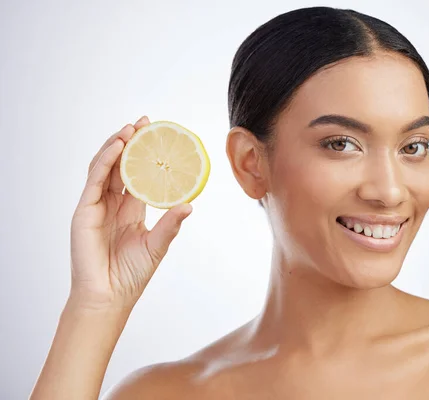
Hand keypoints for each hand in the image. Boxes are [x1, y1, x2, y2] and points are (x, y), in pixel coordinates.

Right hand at [69, 116, 192, 310]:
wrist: (110, 296)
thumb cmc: (132, 274)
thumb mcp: (157, 244)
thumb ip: (170, 224)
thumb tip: (190, 205)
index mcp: (129, 209)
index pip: (136, 173)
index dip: (144, 154)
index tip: (157, 134)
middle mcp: (112, 203)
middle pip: (119, 164)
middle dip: (129, 142)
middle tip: (144, 123)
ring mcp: (96, 205)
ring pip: (104, 167)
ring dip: (115, 145)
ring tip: (130, 129)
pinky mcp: (84, 211)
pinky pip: (94, 180)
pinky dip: (105, 162)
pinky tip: (117, 147)